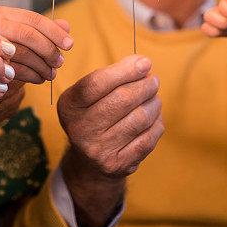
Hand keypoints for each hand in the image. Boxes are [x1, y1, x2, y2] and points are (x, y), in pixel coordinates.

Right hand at [0, 7, 72, 83]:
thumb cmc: (10, 49)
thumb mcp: (28, 37)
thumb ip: (46, 30)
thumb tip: (65, 26)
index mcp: (4, 14)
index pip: (34, 19)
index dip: (54, 32)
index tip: (70, 44)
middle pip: (28, 35)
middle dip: (48, 50)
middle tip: (61, 62)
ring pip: (22, 53)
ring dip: (42, 66)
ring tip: (52, 74)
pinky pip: (15, 69)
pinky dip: (32, 75)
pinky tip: (40, 79)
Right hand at [57, 55, 162, 226]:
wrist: (89, 162)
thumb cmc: (94, 115)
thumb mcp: (89, 94)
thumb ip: (111, 75)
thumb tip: (142, 63)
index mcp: (69, 106)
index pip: (97, 83)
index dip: (125, 70)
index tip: (145, 62)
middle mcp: (80, 130)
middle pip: (123, 99)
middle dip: (145, 85)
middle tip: (153, 80)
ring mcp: (99, 150)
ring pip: (140, 118)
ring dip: (154, 103)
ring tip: (154, 97)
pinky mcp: (118, 165)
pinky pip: (149, 138)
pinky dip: (156, 123)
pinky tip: (153, 117)